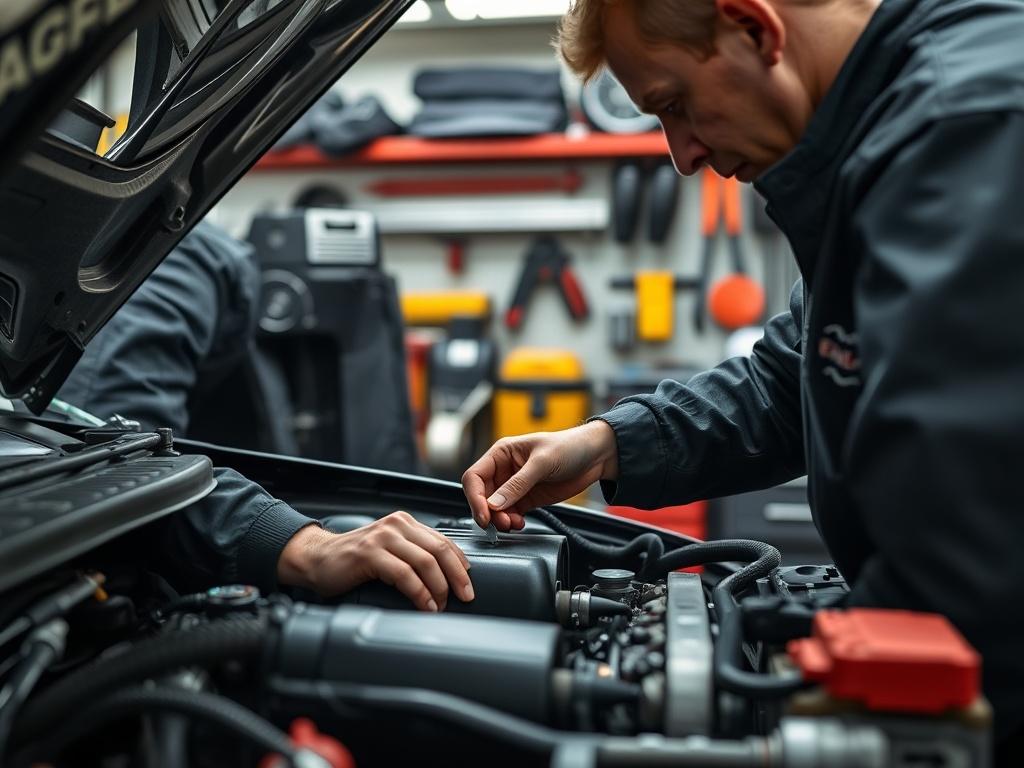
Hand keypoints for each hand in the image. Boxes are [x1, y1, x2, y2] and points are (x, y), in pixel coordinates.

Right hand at [277, 512, 472, 611]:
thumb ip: (413, 555)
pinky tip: (424, 605)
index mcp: (405, 523)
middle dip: (457, 576)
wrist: (316, 559)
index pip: (444, 541)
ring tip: (441, 606)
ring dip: (439, 588)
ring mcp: (382, 538)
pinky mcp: (369, 554)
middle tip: (466, 596)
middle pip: (440, 550)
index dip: (461, 563)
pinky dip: (419, 592)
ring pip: (425, 562)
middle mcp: (396, 525)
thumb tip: (446, 577)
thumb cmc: (354, 561)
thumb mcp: (389, 552)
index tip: (469, 583)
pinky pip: (404, 574)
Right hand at [462, 420, 618, 530]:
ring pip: (495, 509)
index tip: (484, 514)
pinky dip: (511, 522)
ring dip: (500, 520)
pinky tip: (520, 523)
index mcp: (501, 454)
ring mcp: (515, 487)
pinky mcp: (527, 499)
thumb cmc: (569, 447)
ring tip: (513, 524)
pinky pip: (510, 514)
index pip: (475, 477)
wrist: (595, 456)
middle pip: (482, 496)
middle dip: (488, 512)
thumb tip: (494, 504)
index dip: (475, 497)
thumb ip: (518, 484)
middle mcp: (504, 470)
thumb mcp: (542, 462)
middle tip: (501, 523)